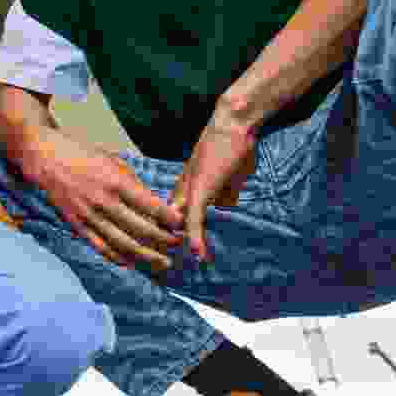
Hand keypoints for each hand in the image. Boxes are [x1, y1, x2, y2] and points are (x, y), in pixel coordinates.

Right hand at [30, 131, 183, 271]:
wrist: (44, 156)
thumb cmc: (80, 154)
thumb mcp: (111, 160)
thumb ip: (130, 182)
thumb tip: (151, 203)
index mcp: (116, 181)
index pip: (151, 205)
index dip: (171, 218)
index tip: (182, 224)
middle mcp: (104, 200)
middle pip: (142, 229)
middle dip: (164, 240)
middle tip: (178, 244)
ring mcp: (89, 215)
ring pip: (123, 243)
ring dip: (146, 256)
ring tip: (163, 262)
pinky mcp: (76, 224)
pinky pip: (99, 246)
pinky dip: (116, 257)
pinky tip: (130, 263)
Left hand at [169, 111, 257, 262]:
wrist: (232, 124)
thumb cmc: (232, 148)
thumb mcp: (228, 177)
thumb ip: (224, 194)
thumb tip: (226, 205)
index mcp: (184, 191)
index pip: (172, 221)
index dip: (168, 239)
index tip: (164, 259)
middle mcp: (182, 192)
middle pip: (169, 226)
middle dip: (166, 248)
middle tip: (163, 270)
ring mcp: (189, 191)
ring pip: (179, 224)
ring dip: (180, 247)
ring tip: (175, 268)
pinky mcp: (201, 189)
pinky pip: (195, 217)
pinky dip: (196, 235)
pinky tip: (198, 253)